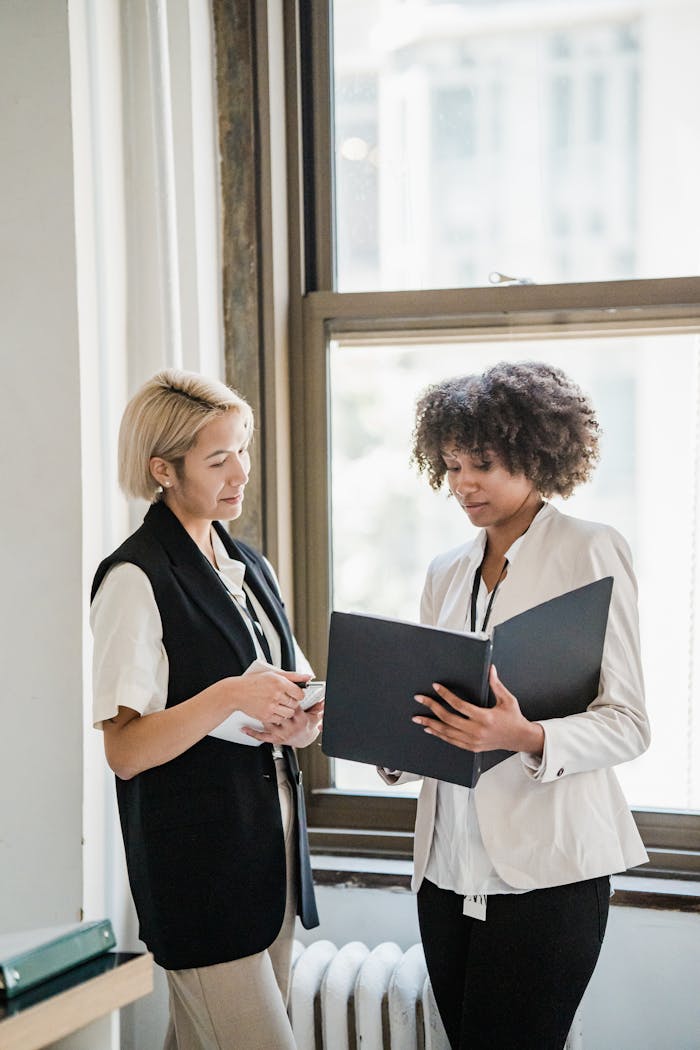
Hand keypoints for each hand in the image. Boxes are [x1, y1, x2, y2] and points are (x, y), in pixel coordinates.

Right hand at [233, 669, 309, 724]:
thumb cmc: (254, 682)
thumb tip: (308, 677)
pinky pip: (279, 719)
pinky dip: (278, 716)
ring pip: (289, 713)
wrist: (238, 693)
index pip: (299, 693)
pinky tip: (272, 709)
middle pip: (295, 704)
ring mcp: (271, 706)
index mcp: (279, 682)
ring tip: (279, 705)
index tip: (295, 694)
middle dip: (292, 702)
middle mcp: (276, 694)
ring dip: (286, 710)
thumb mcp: (273, 674)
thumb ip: (293, 676)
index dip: (298, 694)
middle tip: (285, 699)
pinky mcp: (266, 716)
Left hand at [242, 701, 323, 747]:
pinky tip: (245, 728)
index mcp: (300, 719)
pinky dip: (253, 732)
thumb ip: (317, 705)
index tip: (279, 691)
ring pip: (269, 722)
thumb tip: (324, 698)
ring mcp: (283, 734)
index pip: (290, 704)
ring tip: (253, 706)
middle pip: (278, 712)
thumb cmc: (307, 725)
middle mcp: (291, 727)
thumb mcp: (314, 714)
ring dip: (261, 715)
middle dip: (271, 704)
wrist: (304, 740)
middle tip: (263, 696)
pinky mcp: (276, 740)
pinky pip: (262, 736)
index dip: (285, 697)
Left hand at [412, 665, 543, 755]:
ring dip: (430, 723)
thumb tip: (490, 669)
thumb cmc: (513, 718)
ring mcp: (473, 741)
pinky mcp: (471, 747)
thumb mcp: (507, 699)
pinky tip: (430, 729)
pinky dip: (439, 734)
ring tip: (417, 717)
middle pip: (448, 718)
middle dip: (432, 707)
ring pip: (446, 732)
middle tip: (420, 699)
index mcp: (485, 717)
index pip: (459, 705)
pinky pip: (451, 741)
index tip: (436, 687)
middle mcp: (477, 730)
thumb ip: (496, 684)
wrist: (519, 738)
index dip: (445, 695)